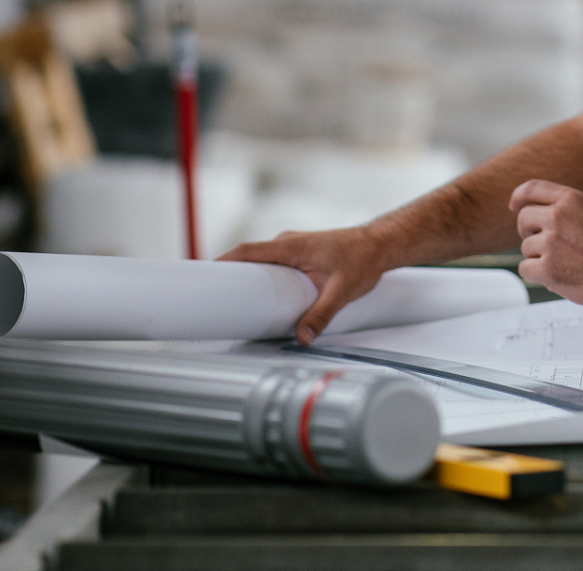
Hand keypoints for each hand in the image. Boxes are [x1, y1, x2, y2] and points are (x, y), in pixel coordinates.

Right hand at [220, 226, 392, 345]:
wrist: (381, 245)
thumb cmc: (363, 259)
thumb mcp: (342, 290)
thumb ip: (321, 314)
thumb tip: (302, 337)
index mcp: (290, 245)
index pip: (246, 251)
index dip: (221, 262)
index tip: (201, 277)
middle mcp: (287, 243)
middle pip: (247, 258)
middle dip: (227, 275)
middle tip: (210, 299)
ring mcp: (293, 248)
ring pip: (260, 262)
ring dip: (245, 278)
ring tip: (229, 302)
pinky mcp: (299, 255)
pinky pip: (272, 265)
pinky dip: (261, 278)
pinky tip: (260, 297)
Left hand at [509, 180, 582, 306]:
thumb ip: (563, 209)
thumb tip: (529, 212)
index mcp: (570, 199)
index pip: (531, 189)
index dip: (519, 197)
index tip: (514, 206)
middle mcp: (557, 216)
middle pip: (523, 219)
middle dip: (529, 231)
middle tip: (544, 244)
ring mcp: (550, 242)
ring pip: (526, 247)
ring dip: (539, 257)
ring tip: (565, 262)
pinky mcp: (546, 268)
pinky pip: (525, 268)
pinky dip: (538, 275)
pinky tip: (558, 275)